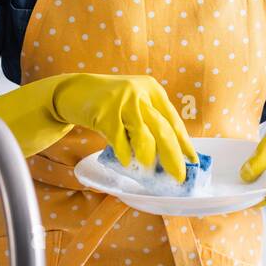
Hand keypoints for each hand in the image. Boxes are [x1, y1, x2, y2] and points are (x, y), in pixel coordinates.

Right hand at [0, 73, 197, 180]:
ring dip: (148, 157)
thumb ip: (149, 122)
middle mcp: (140, 92)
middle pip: (163, 129)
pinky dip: (124, 154)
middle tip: (178, 176)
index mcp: (152, 90)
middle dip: (173, 156)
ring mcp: (123, 100)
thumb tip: (171, 154)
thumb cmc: (108, 104)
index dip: (184, 142)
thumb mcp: (133, 104)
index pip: (173, 120)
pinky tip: (126, 162)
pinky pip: (120, 139)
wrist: (73, 92)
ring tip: (149, 170)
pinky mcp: (106, 111)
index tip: (193, 161)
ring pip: (144, 135)